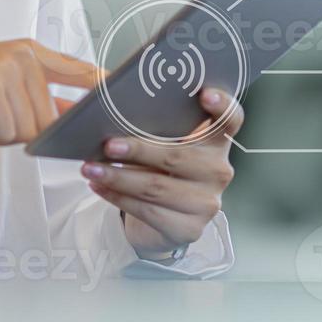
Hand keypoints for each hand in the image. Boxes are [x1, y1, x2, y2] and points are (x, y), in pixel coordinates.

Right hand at [0, 39, 97, 150]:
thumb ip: (35, 100)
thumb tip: (69, 122)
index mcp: (29, 51)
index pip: (79, 70)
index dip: (102, 86)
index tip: (124, 96)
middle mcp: (23, 54)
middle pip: (48, 120)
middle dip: (17, 130)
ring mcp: (7, 66)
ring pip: (27, 130)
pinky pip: (4, 133)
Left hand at [81, 87, 241, 260]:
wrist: (166, 219)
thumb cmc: (162, 170)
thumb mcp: (164, 145)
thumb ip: (152, 128)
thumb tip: (106, 111)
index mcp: (217, 143)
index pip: (230, 121)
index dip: (222, 106)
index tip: (204, 93)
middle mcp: (218, 171)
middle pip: (177, 157)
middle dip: (138, 151)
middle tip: (108, 145)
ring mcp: (207, 203)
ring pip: (156, 187)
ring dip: (118, 177)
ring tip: (91, 169)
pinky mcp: (189, 228)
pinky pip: (147, 210)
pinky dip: (118, 197)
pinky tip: (100, 187)